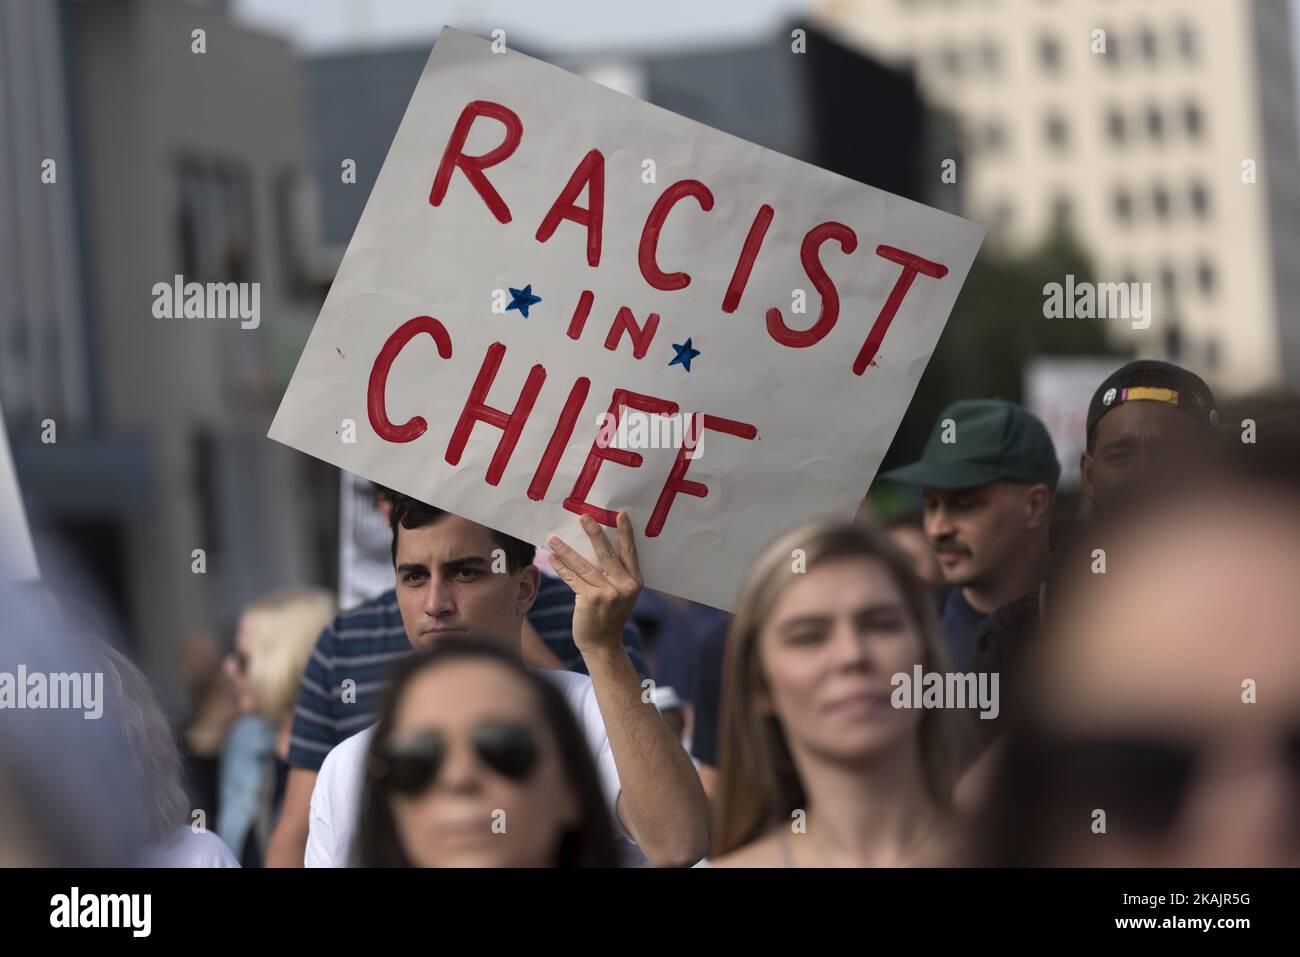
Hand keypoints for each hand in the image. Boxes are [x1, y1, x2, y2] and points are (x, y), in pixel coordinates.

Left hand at [547, 512, 642, 655]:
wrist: (603, 644)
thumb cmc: (610, 615)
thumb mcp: (621, 594)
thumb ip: (616, 574)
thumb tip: (597, 546)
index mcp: (635, 582)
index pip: (629, 552)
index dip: (625, 533)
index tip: (620, 514)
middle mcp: (624, 586)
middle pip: (606, 553)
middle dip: (594, 533)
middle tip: (584, 517)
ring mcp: (608, 593)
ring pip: (583, 565)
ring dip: (566, 550)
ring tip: (553, 539)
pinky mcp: (590, 599)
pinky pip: (572, 578)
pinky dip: (561, 567)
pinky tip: (552, 557)